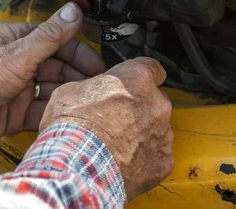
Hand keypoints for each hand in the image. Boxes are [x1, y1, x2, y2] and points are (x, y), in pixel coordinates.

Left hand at [0, 2, 104, 152]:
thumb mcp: (17, 55)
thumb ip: (49, 36)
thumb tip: (74, 10)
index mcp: (17, 41)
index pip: (57, 41)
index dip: (79, 52)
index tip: (98, 65)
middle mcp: (18, 63)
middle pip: (57, 67)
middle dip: (77, 76)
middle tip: (96, 88)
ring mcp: (15, 88)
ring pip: (50, 90)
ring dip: (66, 95)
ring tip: (84, 104)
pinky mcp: (11, 113)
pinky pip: (39, 112)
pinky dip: (52, 115)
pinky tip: (65, 118)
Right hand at [40, 58, 173, 200]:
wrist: (77, 168)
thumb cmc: (73, 129)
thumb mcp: (71, 91)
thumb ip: (95, 86)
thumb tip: (94, 91)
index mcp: (137, 78)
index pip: (152, 68)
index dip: (141, 77)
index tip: (134, 84)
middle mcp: (157, 103)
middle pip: (156, 101)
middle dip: (140, 108)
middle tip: (116, 119)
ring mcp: (163, 133)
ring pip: (158, 129)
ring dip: (142, 134)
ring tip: (115, 145)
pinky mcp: (164, 161)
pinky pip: (158, 156)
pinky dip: (145, 160)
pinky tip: (123, 162)